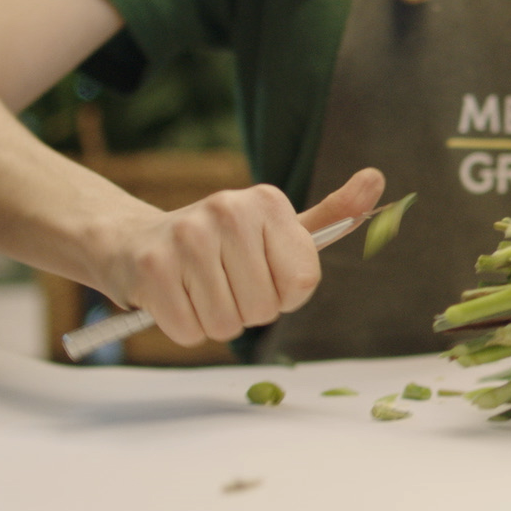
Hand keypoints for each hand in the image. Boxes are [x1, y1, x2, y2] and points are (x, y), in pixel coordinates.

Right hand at [88, 169, 384, 345]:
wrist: (133, 242)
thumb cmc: (219, 244)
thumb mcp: (277, 227)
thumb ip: (332, 214)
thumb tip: (377, 179)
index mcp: (269, 202)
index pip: (301, 285)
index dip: (283, 294)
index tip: (261, 273)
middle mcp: (228, 210)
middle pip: (264, 309)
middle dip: (246, 309)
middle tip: (223, 282)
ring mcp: (187, 236)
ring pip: (227, 324)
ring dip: (214, 320)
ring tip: (198, 288)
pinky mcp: (152, 268)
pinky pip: (189, 332)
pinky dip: (183, 327)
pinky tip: (174, 296)